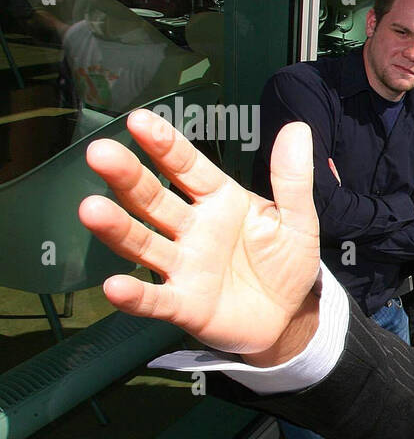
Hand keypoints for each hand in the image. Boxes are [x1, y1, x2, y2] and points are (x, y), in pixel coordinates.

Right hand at [79, 108, 321, 359]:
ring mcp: (183, 266)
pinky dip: (135, 295)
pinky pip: (155, 300)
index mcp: (218, 200)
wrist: (289, 318)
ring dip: (117, 228)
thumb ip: (293, 179)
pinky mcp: (183, 305)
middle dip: (127, 177)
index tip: (138, 120)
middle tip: (101, 153)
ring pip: (143, 244)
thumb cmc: (286, 263)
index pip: (186, 167)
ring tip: (90, 209)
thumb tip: (298, 128)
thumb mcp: (298, 220)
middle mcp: (191, 229)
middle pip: (153, 199)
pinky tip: (114, 286)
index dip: (164, 145)